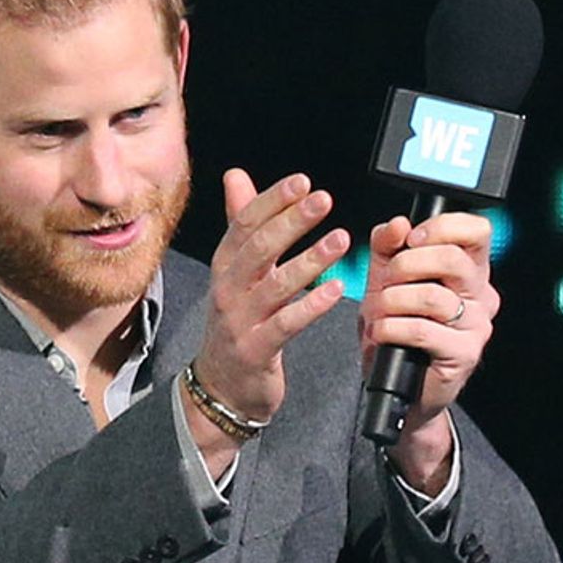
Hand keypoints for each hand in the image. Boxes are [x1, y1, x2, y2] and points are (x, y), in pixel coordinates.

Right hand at [191, 169, 348, 436]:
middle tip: (323, 199)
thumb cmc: (237, 322)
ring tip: (341, 239)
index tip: (302, 182)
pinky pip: (285, 324)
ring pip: (275, 284)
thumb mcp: (236, 272)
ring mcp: (240, 321)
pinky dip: (311, 306)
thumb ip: (241, 224)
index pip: (245, 225)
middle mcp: (228, 289)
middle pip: (259, 248)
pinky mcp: (256, 350)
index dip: (272, 200)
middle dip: (291, 221)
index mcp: (226, 266)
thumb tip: (236, 175)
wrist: (221, 387)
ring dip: (309, 259)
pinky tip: (336, 290)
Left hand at [359, 212, 499, 491]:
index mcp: (470, 271)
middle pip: (454, 259)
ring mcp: (477, 326)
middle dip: (407, 265)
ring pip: (434, 296)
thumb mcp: (385, 281)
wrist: (401, 388)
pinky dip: (393, 328)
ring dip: (393, 301)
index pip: (477, 231)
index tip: (412, 239)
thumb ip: (387, 248)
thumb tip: (398, 224)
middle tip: (385, 282)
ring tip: (378, 313)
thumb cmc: (398, 331)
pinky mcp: (465, 354)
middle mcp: (481, 295)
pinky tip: (383, 333)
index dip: (442, 227)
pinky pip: (424, 330)